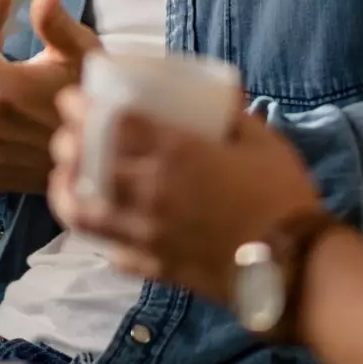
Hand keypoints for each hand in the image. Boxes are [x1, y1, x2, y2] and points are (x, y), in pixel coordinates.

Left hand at [48, 92, 323, 307]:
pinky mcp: (154, 268)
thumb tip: (220, 93)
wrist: (295, 270)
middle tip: (66, 135)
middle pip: (85, 166)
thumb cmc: (283, 198)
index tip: (71, 98)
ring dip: (66, 192)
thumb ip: (234, 114)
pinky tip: (104, 222)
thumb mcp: (262, 141)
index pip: (111, 126)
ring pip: (84, 215)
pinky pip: (110, 250)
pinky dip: (99, 234)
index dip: (82, 109)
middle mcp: (151, 194)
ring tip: (67, 180)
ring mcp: (147, 235)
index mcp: (176, 156)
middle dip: (67, 146)